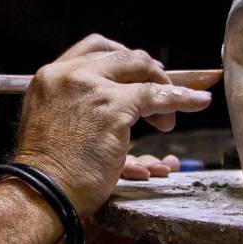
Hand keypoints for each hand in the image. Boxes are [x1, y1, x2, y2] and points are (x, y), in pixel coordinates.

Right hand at [13, 35, 210, 217]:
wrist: (44, 193)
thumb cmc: (49, 173)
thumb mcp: (51, 125)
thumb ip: (76, 107)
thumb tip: (119, 103)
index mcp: (49, 78)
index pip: (93, 50)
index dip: (122, 58)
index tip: (138, 72)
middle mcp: (69, 75)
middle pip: (121, 55)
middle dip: (147, 72)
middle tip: (161, 90)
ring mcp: (91, 88)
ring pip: (141, 69)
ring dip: (162, 88)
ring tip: (168, 118)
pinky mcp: (114, 107)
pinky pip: (157, 96)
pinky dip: (182, 98)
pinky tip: (198, 102)